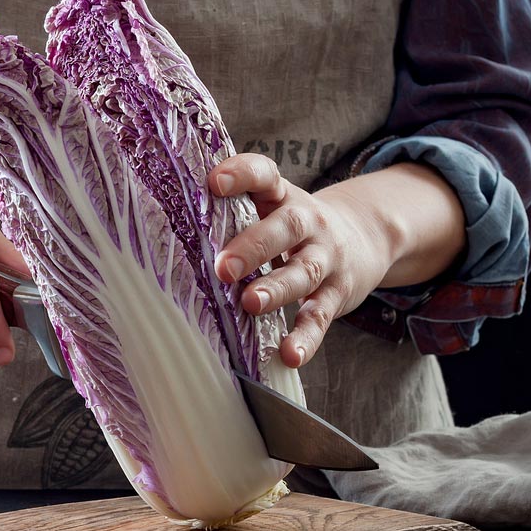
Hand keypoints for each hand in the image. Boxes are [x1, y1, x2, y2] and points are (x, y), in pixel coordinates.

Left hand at [209, 154, 465, 366]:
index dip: (241, 175)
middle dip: (253, 247)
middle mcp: (308, 223)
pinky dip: (306, 338)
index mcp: (283, 197)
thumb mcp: (273, 206)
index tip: (215, 183)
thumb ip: (232, 210)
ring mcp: (325, 259)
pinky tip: (289, 355)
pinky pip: (320, 317)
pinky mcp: (336, 294)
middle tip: (223, 268)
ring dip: (277, 289)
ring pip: (303, 273)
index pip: (264, 175)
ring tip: (250, 303)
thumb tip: (166, 224)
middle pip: (284, 228)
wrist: (364, 238)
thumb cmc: (295, 226)